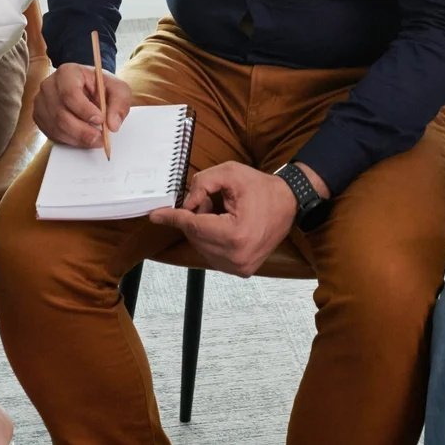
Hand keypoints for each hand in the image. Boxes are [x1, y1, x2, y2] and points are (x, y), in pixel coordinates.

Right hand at [33, 60, 132, 148]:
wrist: (87, 88)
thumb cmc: (100, 86)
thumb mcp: (117, 88)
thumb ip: (120, 103)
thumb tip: (113, 124)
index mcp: (67, 72)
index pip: (70, 93)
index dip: (84, 110)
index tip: (100, 119)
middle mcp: (49, 86)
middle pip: (61, 113)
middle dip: (82, 130)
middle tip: (100, 138)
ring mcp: (41, 102)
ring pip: (56, 127)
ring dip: (77, 138)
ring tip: (94, 139)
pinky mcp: (40, 117)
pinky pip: (52, 134)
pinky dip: (69, 140)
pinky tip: (82, 138)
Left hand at [148, 162, 298, 276]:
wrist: (290, 203)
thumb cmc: (262, 188)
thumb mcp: (230, 173)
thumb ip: (202, 184)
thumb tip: (184, 204)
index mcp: (236, 235)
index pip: (194, 226)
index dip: (173, 217)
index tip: (155, 215)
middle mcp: (237, 258)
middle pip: (196, 237)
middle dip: (194, 218)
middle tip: (207, 201)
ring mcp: (240, 268)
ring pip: (202, 247)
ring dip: (203, 229)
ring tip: (221, 212)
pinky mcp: (242, 270)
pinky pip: (213, 254)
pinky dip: (211, 239)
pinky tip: (223, 225)